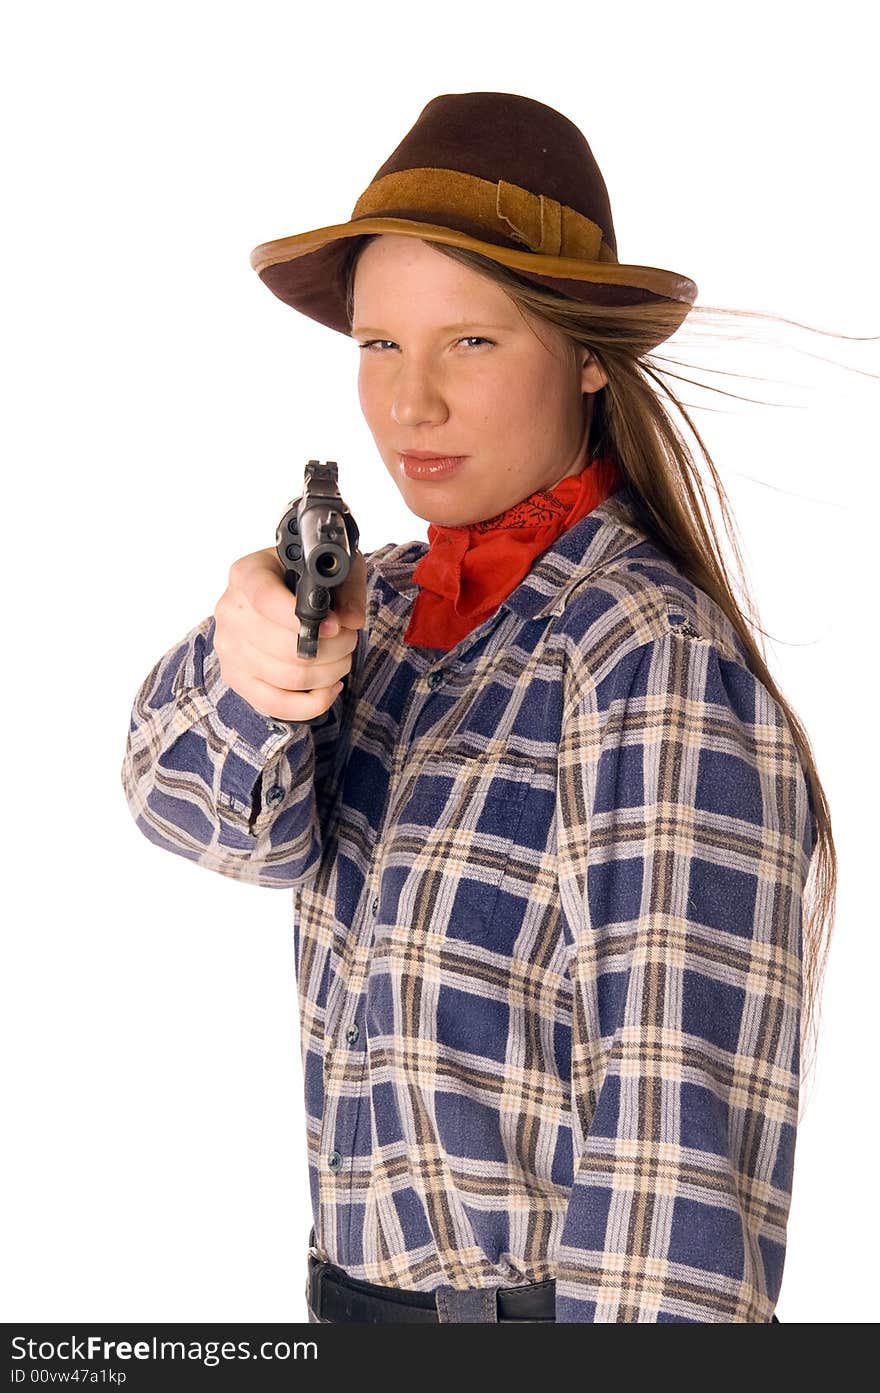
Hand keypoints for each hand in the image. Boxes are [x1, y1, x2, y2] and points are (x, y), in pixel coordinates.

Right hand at [212, 544, 366, 720]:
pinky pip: (275, 705)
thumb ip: (348, 589)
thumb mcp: (331, 568)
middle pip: (284, 647)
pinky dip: (312, 703)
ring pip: (288, 678)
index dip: (304, 619)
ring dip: (329, 673)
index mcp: (247, 575)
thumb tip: (351, 621)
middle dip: (332, 649)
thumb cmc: (305, 577)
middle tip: (349, 640)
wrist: (278, 586)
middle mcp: (231, 611)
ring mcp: (229, 648)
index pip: (266, 599)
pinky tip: (330, 686)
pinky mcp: (236, 678)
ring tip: (342, 658)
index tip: (335, 626)